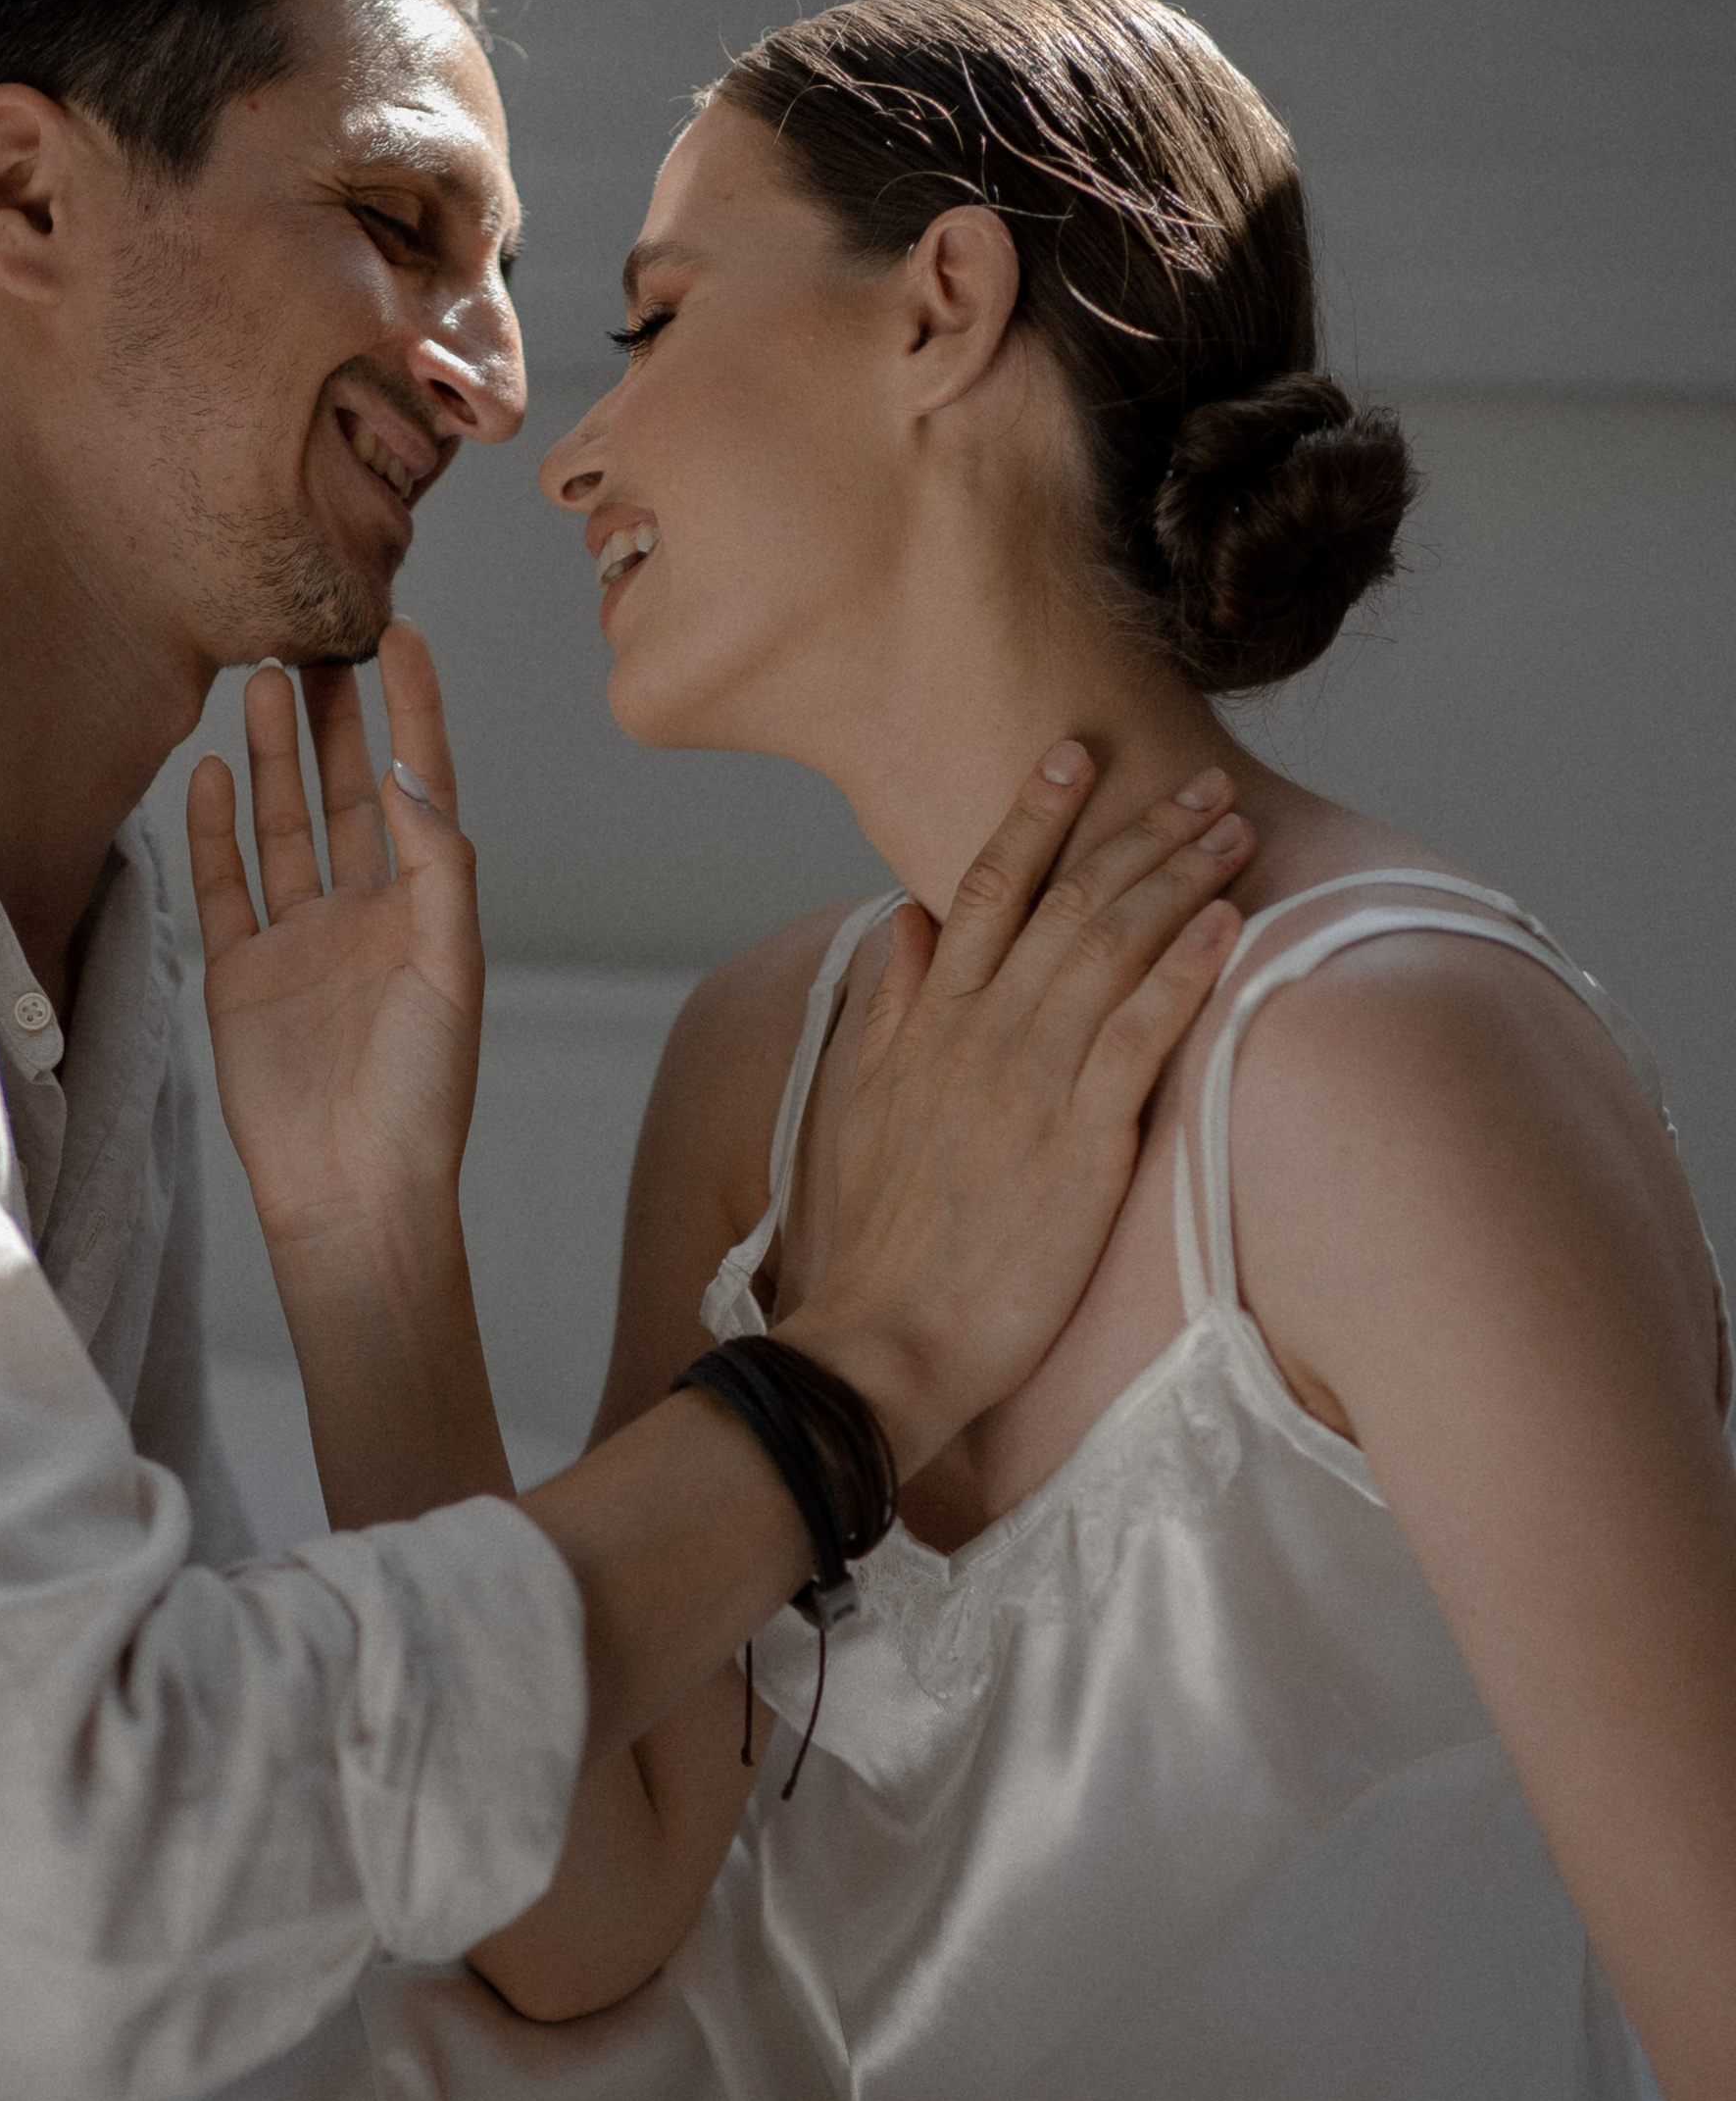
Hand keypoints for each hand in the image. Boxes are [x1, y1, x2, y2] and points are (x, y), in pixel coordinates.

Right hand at [186, 623, 479, 1260]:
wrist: (355, 1192)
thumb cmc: (423, 1098)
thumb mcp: (453, 971)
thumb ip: (435, 867)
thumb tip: (407, 774)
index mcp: (426, 910)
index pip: (420, 787)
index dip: (415, 712)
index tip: (403, 635)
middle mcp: (363, 914)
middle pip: (347, 792)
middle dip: (334, 717)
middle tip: (314, 638)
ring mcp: (298, 941)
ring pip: (284, 825)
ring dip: (273, 757)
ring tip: (261, 682)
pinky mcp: (241, 975)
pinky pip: (225, 886)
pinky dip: (216, 829)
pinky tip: (209, 772)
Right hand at [780, 747, 1253, 1456]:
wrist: (882, 1343)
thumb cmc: (881, 1242)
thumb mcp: (863, 1108)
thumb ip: (892, 1007)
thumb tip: (906, 920)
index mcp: (930, 1024)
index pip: (984, 891)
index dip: (1031, 817)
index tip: (1072, 756)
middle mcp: (978, 1035)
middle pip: (1069, 903)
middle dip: (1140, 831)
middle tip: (1204, 779)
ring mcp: (1028, 1084)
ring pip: (1112, 951)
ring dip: (1179, 879)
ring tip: (1235, 829)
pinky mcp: (1078, 1144)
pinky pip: (1139, 1036)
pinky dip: (1184, 972)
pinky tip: (1229, 925)